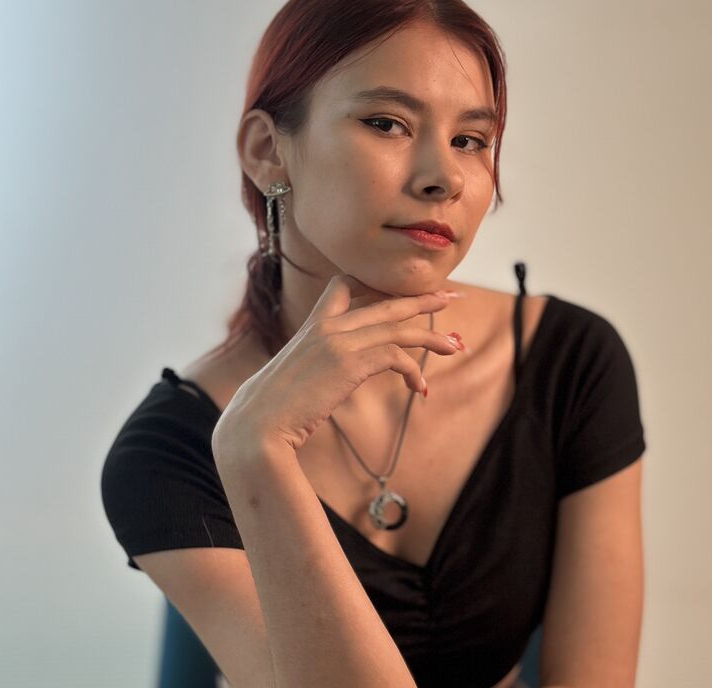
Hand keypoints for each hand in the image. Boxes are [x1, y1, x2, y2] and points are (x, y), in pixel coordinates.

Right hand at [212, 273, 462, 457]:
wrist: (256, 426)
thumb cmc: (268, 411)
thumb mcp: (290, 377)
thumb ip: (311, 366)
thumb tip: (321, 378)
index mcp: (311, 325)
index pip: (344, 285)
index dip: (375, 285)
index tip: (400, 292)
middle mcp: (327, 326)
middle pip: (385, 302)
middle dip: (421, 299)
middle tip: (450, 296)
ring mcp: (338, 341)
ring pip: (398, 327)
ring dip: (432, 337)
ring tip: (455, 346)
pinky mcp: (349, 363)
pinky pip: (396, 356)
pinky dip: (414, 371)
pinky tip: (421, 389)